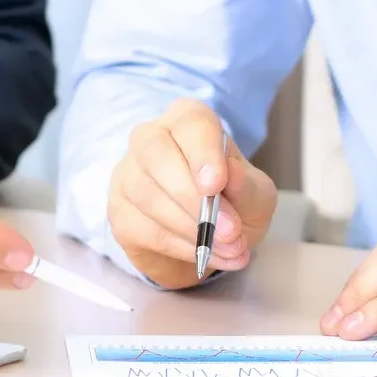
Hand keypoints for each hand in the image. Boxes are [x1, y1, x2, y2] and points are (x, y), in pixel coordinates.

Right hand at [108, 99, 276, 287]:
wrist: (210, 241)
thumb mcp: (256, 196)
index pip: (190, 123)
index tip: (216, 185)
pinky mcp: (120, 212)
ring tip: (229, 248)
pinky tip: (206, 255)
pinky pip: (145, 229)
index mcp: (188, 121)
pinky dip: (181, 247)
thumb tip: (232, 175)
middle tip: (229, 230)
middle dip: (191, 195)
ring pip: (147, 195)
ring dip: (192, 228)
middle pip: (156, 152)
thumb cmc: (233, 204)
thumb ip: (247, 186)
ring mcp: (128, 175)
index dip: (202, 153)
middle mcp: (151, 138)